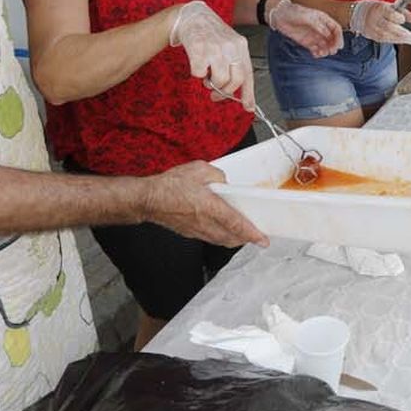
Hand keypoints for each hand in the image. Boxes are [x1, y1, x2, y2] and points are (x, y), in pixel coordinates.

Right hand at [142, 161, 268, 247]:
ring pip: (221, 240)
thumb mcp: (199, 169)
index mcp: (210, 207)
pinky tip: (222, 231)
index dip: (252, 233)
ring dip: (234, 239)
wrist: (148, 199)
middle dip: (246, 239)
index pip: (236, 223)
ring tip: (242, 235)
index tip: (263, 239)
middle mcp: (205, 223)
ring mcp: (197, 230)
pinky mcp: (189, 232)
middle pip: (232, 238)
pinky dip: (221, 237)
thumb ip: (218, 176)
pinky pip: (210, 239)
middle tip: (256, 236)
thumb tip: (224, 182)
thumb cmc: (170, 185)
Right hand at [170, 1, 255, 105]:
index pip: (248, 73)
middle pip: (236, 80)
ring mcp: (215, 47)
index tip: (248, 107)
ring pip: (219, 79)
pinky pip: (200, 73)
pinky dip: (197, 74)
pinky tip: (197, 64)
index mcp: (241, 46)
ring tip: (206, 76)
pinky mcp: (199, 49)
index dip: (248, 93)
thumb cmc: (211, 34)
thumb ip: (235, 67)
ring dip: (210, 84)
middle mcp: (231, 46)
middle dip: (225, 92)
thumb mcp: (229, 46)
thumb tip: (243, 96)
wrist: (192, 16)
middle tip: (216, 94)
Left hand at [266, 0, 342, 57]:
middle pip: (332, 39)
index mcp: (323, 19)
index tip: (338, 46)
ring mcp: (314, 36)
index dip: (339, 38)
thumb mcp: (306, 16)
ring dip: (326, 51)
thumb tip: (327, 34)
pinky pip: (316, 49)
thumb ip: (317, 24)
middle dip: (333, 46)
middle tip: (331, 52)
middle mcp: (320, 28)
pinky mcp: (307, 42)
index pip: (336, 29)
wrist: (278, 16)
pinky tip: (315, 55)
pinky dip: (317, 53)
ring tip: (321, 54)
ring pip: (325, 45)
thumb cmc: (292, 12)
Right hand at [349, 0, 410, 43]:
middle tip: (409, 35)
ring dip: (397, 38)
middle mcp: (372, 18)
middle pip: (386, 25)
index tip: (403, 19)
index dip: (395, 16)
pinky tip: (399, 40)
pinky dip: (391, 40)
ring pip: (384, 34)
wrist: (358, 13)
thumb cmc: (376, 8)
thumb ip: (403, 12)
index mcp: (377, 7)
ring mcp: (370, 28)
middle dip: (399, 31)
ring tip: (407, 38)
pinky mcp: (370, 35)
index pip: (386, 12)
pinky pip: (381, 39)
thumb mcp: (389, 6)